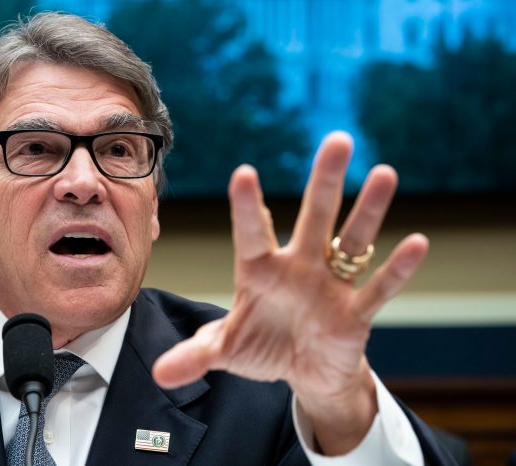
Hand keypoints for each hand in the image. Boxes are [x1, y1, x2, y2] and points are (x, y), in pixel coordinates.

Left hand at [152, 131, 428, 453]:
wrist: (303, 370)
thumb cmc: (262, 346)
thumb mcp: (224, 350)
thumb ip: (194, 355)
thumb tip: (158, 373)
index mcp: (260, 270)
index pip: (252, 233)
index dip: (248, 207)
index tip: (244, 173)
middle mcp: (298, 267)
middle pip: (314, 217)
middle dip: (325, 181)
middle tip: (339, 140)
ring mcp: (331, 286)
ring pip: (352, 241)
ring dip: (369, 210)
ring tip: (385, 173)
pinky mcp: (356, 313)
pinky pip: (378, 289)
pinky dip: (396, 270)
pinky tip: (417, 242)